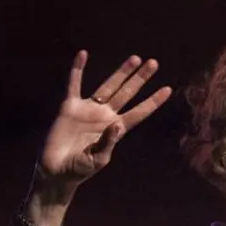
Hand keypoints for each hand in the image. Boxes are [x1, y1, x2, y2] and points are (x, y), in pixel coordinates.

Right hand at [36, 51, 172, 193]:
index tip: (168, 89)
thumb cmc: (81, 169)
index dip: (153, 102)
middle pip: (127, 93)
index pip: (139, 112)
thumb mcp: (98, 159)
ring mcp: (89, 109)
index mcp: (117, 129)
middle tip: (154, 63)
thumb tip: (117, 124)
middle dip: (140, 79)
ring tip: (135, 58)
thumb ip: (108, 142)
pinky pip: (74, 84)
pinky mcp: (70, 107)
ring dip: (121, 72)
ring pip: (108, 86)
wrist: (57, 170)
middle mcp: (106, 116)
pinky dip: (78, 69)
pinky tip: (82, 54)